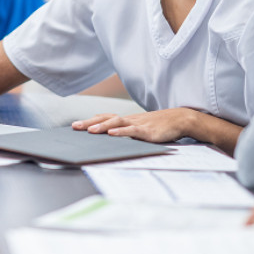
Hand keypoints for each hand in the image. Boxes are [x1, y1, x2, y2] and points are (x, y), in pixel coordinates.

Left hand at [71, 108, 197, 142]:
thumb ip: (128, 130)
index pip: (105, 117)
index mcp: (127, 119)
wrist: (179, 119)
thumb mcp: (141, 127)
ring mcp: (138, 124)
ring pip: (117, 123)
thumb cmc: (159, 125)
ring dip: (103, 126)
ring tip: (90, 130)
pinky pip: (132, 131)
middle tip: (75, 127)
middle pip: (106, 118)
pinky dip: (121, 132)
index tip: (76, 124)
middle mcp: (130, 120)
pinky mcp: (147, 131)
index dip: (91, 120)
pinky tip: (113, 134)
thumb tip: (114, 137)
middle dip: (89, 123)